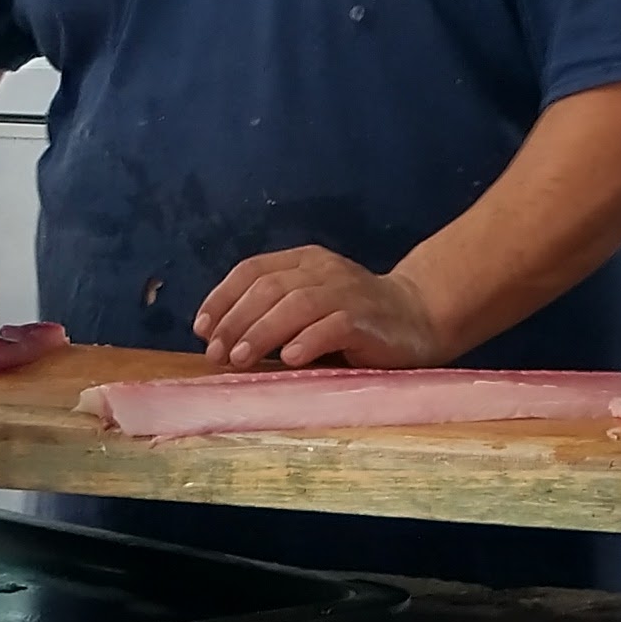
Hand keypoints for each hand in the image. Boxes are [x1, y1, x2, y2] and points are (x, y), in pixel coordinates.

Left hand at [193, 246, 447, 367]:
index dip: (222, 298)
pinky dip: (308, 341)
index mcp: (304, 261)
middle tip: (216, 353)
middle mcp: (323, 271)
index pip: (252, 270)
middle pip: (268, 288)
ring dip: (262, 332)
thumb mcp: (309, 308)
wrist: (419, 319)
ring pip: (295, 304)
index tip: (202, 329)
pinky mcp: (366, 319)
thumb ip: (273, 314)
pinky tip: (291, 359)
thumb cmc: (354, 321)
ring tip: (239, 358)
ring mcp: (346, 293)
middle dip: (235, 320)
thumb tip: (221, 341)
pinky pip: (332, 326)